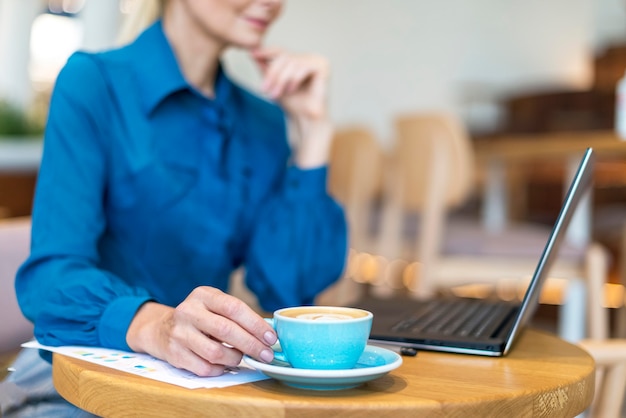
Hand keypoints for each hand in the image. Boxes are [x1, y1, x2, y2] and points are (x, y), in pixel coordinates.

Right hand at [126, 287, 276, 376]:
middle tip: (266, 355)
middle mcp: (189, 311)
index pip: (234, 308)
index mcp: (203, 295)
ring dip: (235, 358)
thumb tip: (267, 334)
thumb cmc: (199, 317)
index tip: (270, 337)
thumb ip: (236, 315)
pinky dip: (220, 368)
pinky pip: (205, 368)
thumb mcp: (214, 305)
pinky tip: (224, 364)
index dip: (256, 324)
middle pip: (227, 330)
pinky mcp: (174, 353)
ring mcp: (179, 333)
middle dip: (251, 345)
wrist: (161, 329)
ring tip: (241, 357)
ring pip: (216, 352)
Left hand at [251, 47, 329, 121]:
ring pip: (292, 63)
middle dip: (272, 74)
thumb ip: (265, 68)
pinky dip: (294, 79)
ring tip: (275, 95)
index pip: (280, 51)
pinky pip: (303, 67)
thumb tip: (252, 53)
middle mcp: (310, 57)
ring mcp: (318, 60)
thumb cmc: (292, 103)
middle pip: (284, 57)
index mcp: (300, 59)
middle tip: (264, 89)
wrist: (305, 118)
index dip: (266, 52)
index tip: (252, 55)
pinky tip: (291, 90)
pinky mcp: (323, 67)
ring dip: (281, 80)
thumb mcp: (274, 84)